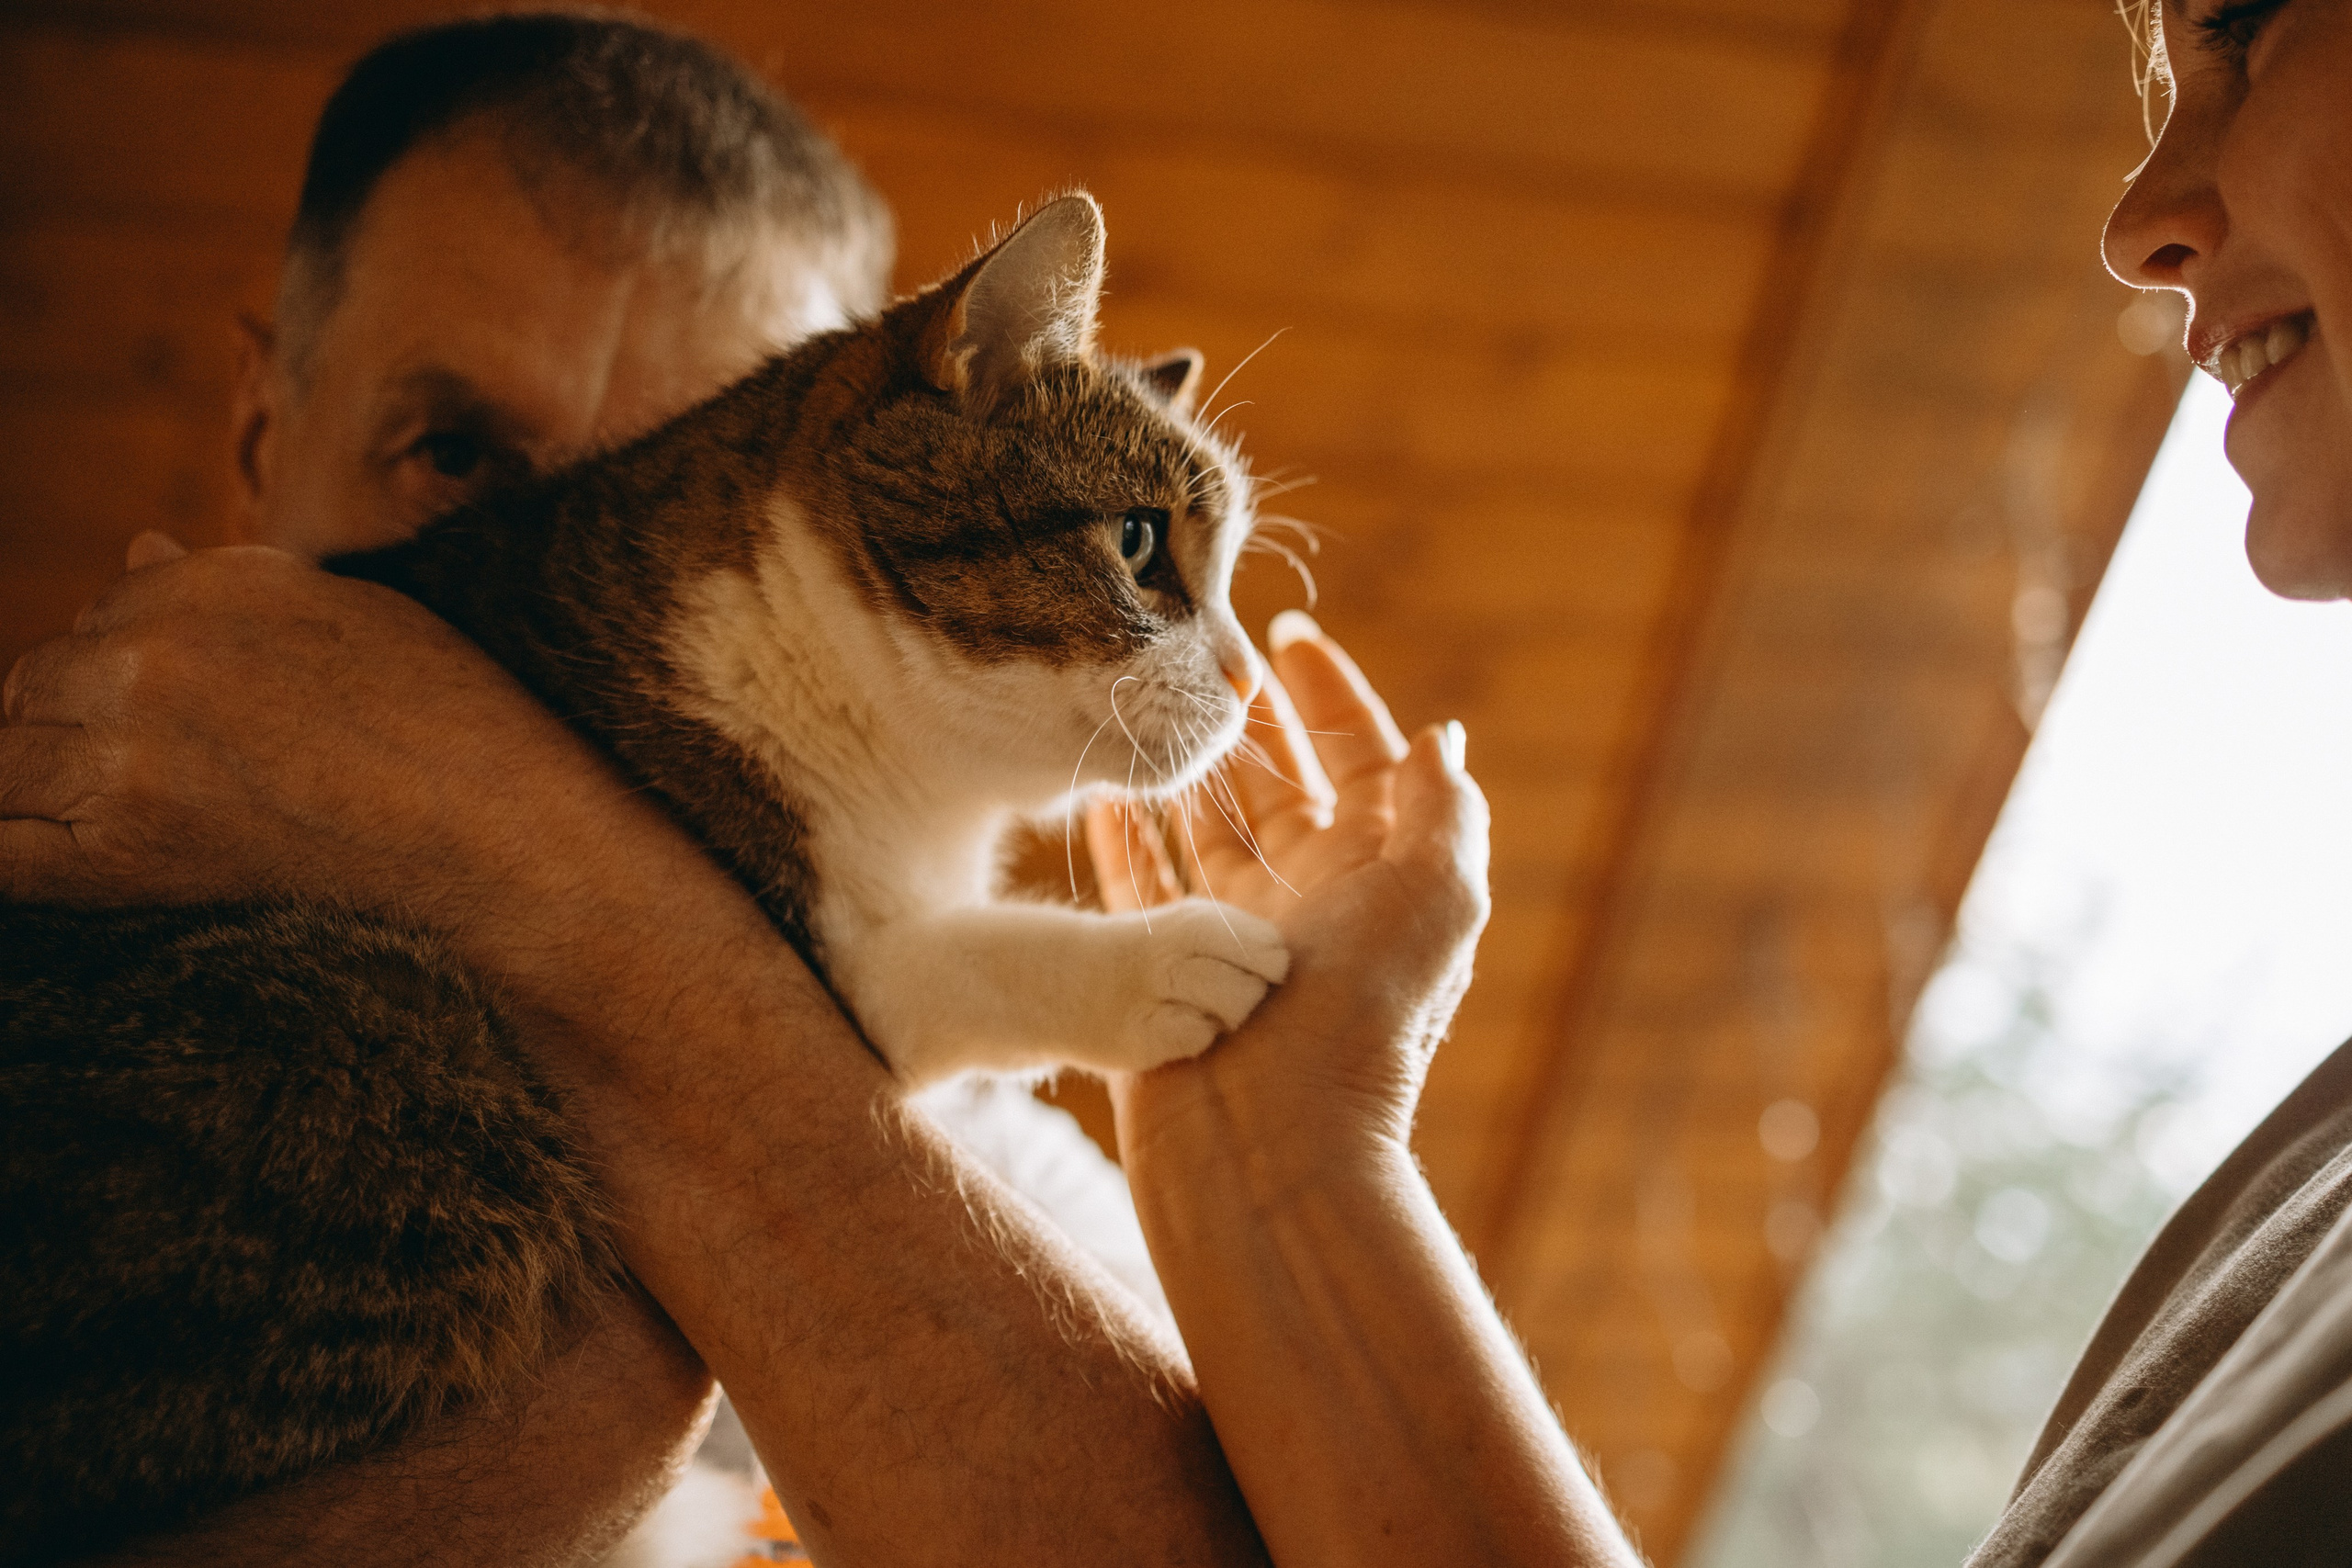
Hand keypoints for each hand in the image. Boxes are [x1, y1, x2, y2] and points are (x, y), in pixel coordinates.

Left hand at [0, 536, 719, 977]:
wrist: (507, 833)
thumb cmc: (463, 728)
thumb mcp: (358, 617)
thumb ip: (231, 588)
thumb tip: (131, 546)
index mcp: (208, 580)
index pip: (99, 619)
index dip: (126, 684)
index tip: (189, 735)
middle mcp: (151, 645)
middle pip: (36, 686)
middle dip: (74, 735)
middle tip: (172, 794)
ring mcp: (129, 742)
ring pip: (9, 762)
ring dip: (49, 799)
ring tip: (146, 835)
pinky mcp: (128, 840)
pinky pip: (3, 853)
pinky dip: (20, 859)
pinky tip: (77, 871)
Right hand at [1085, 612, 1489, 1183]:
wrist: (1275, 1145)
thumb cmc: (1364, 1019)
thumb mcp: (1435, 898)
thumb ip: (1444, 810)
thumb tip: (1441, 739)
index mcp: (1381, 878)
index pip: (1360, 761)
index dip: (1331, 694)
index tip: (1289, 635)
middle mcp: (1312, 903)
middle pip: (1278, 786)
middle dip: (1249, 720)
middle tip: (1204, 658)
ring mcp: (1238, 938)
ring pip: (1208, 829)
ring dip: (1188, 769)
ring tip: (1154, 707)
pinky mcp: (1172, 970)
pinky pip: (1141, 888)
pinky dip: (1125, 839)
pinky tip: (1106, 794)